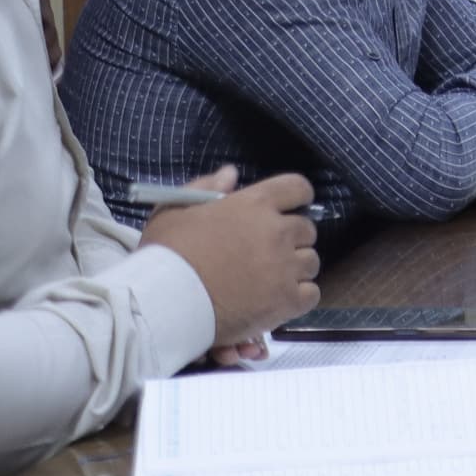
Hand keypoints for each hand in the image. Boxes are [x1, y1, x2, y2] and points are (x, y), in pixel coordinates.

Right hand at [140, 165, 319, 350]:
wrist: (165, 302)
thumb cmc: (167, 253)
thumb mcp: (175, 209)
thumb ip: (206, 187)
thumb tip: (232, 173)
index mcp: (254, 204)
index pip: (297, 188)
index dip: (297, 197)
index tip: (289, 208)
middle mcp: (277, 232)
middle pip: (307, 229)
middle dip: (292, 238)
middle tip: (270, 251)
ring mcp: (285, 267)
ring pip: (311, 262)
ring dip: (295, 267)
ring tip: (271, 278)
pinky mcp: (287, 300)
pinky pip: (311, 294)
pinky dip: (298, 296)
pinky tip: (278, 298)